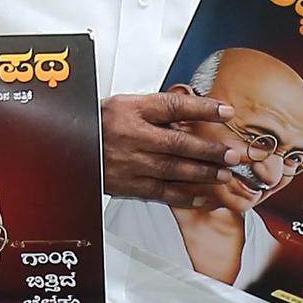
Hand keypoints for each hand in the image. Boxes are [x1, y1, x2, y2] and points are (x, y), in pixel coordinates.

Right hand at [105, 89, 236, 203]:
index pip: (174, 106)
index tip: (226, 112)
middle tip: (232, 155)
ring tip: (223, 175)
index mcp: (134, 111)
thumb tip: (194, 111)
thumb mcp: (127, 104)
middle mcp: (134, 136)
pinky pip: (160, 192)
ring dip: (202, 173)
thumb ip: (159, 109)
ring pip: (173, 170)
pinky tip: (200, 197)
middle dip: (209, 150)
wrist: (71, 146)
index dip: (202, 108)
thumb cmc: (101, 123)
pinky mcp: (129, 184)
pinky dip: (182, 196)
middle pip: (179, 143)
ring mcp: (132, 163)